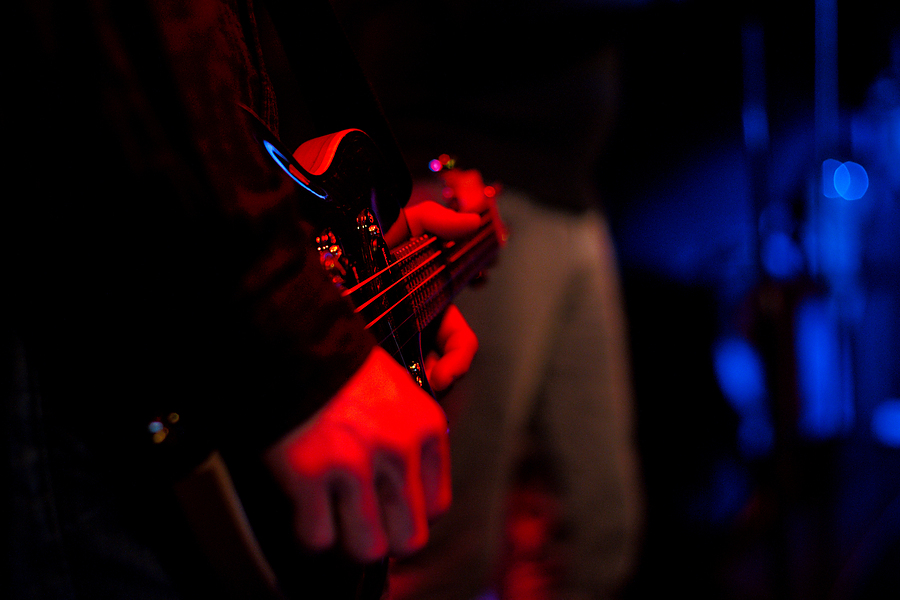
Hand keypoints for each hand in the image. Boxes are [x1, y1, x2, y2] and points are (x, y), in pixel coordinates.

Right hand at [262, 346, 452, 562]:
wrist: (296, 341)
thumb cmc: (345, 367)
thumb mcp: (399, 390)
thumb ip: (412, 438)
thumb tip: (406, 494)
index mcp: (426, 427)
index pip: (437, 505)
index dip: (412, 517)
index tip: (393, 514)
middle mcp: (398, 450)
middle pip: (408, 537)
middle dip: (386, 539)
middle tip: (365, 528)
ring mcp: (354, 464)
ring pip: (368, 547)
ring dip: (350, 542)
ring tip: (337, 526)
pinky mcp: (310, 474)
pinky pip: (319, 537)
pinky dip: (310, 533)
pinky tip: (307, 514)